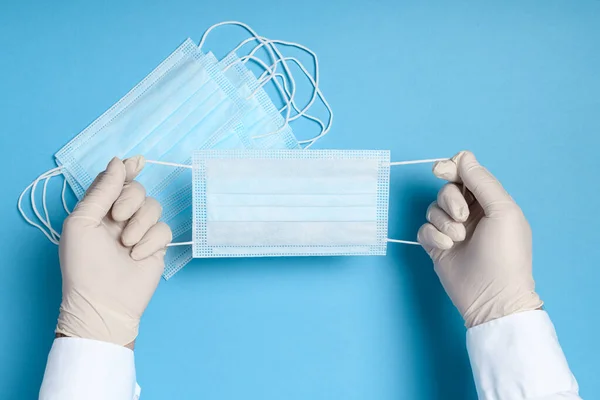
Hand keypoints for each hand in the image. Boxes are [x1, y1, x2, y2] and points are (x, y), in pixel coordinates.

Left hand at [56, 156, 171, 347]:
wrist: (104, 303)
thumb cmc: (84, 265)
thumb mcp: (82, 222)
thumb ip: (102, 190)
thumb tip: (118, 162)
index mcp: (98, 210)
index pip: (115, 180)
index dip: (126, 169)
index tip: (137, 161)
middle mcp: (120, 218)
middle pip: (138, 189)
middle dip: (130, 200)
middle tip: (118, 218)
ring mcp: (140, 232)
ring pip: (154, 207)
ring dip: (140, 224)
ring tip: (126, 244)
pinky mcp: (156, 246)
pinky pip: (164, 229)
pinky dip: (150, 241)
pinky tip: (136, 256)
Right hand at [417, 151, 542, 326]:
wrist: (492, 296)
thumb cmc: (505, 254)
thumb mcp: (502, 211)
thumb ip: (482, 181)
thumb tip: (463, 156)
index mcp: (489, 201)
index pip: (465, 173)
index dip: (452, 168)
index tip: (441, 170)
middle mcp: (470, 212)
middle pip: (446, 189)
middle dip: (450, 200)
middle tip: (462, 217)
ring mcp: (451, 229)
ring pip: (432, 208)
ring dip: (443, 222)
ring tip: (458, 239)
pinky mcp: (436, 245)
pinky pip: (423, 229)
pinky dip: (433, 236)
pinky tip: (447, 248)